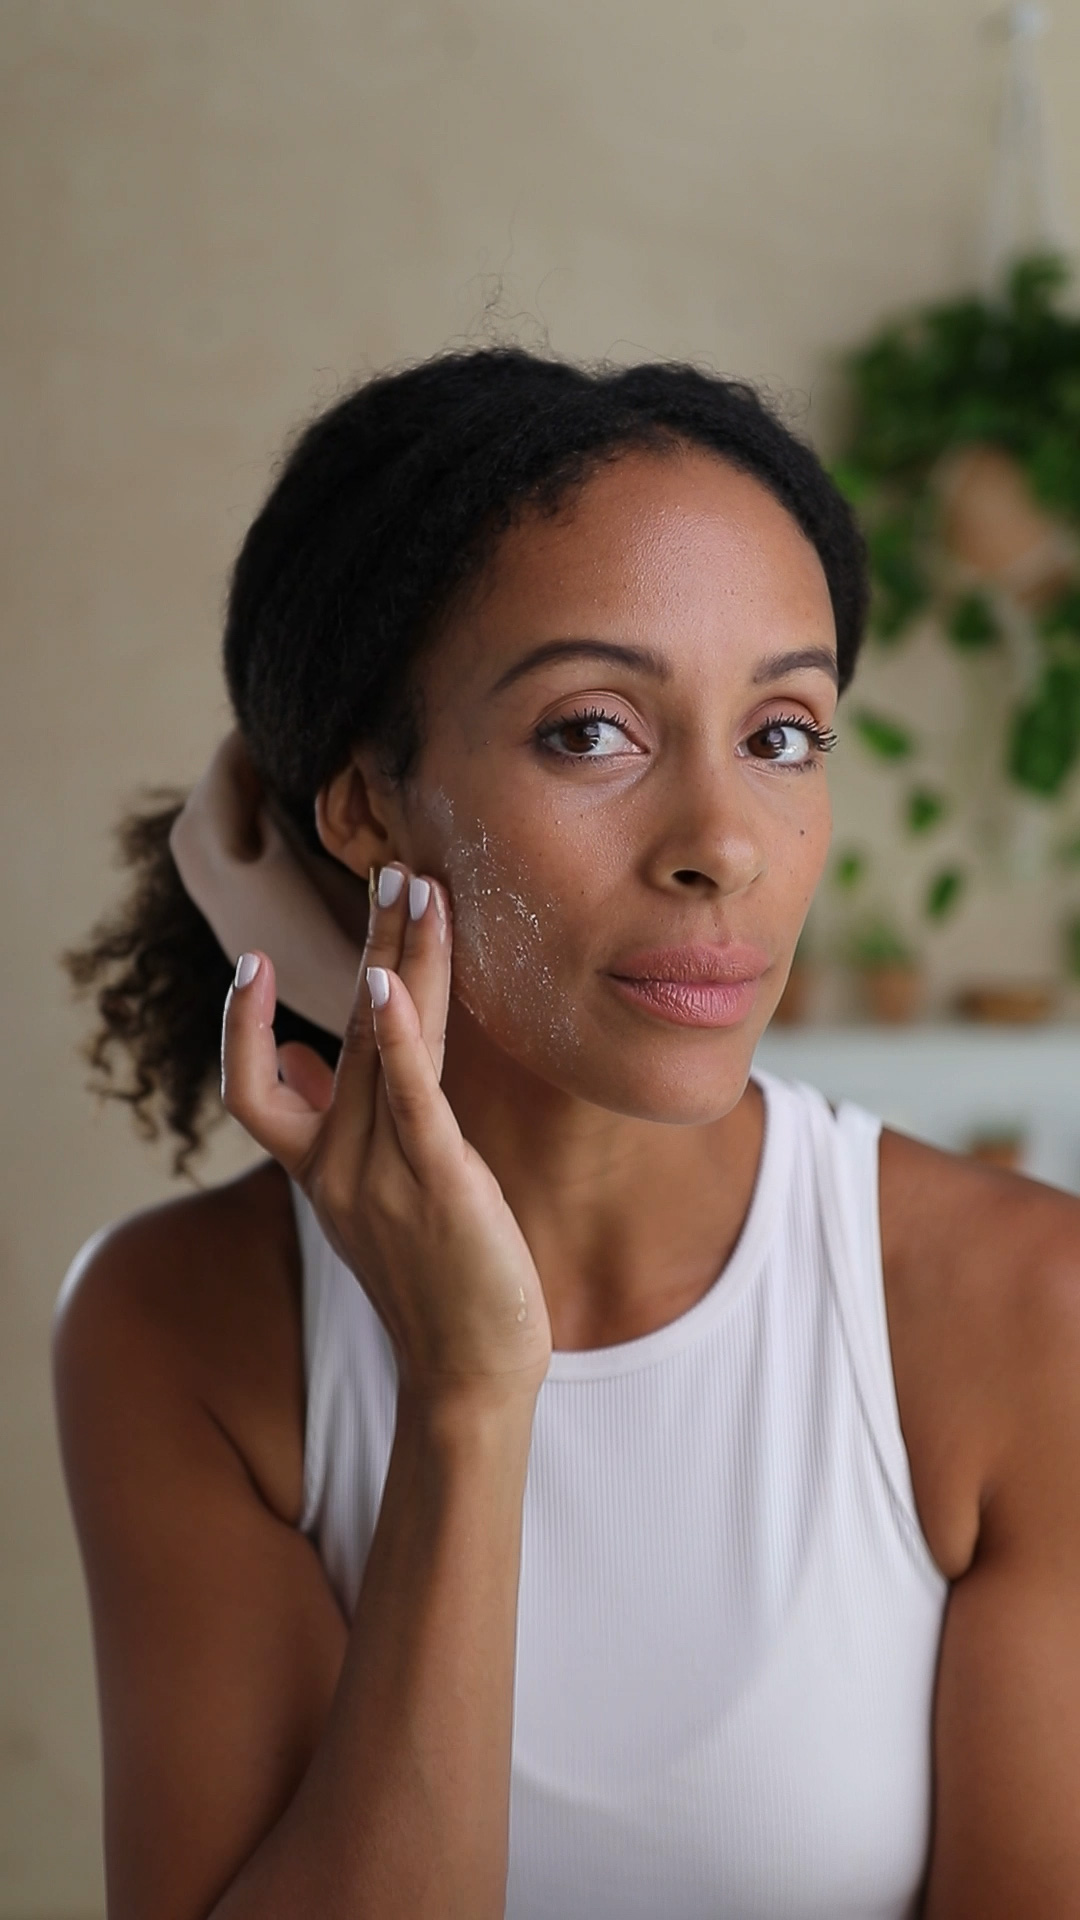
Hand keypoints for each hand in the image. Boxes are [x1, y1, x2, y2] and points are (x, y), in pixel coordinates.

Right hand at [220, 863, 552, 1406]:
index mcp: (318, 1170)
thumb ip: (331, 1127)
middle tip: (388, 868)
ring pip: (381, 1044)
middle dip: (366, 943)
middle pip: (337, 1030)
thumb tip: (302, 1053)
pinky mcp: (437, 1181)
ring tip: (414, 886)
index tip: (257, 966)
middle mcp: (336, 1166)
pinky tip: (391, 982)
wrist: (470, 1375)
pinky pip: (409, 1096)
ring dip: (397, 957)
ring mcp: (381, 1173)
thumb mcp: (368, 1199)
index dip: (242, 1029)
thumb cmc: (432, 1282)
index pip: (250, 1091)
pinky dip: (395, 1036)